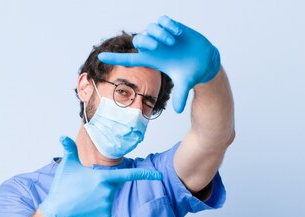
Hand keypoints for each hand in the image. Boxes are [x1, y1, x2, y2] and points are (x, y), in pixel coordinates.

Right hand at [38, 136, 162, 216]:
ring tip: (83, 198)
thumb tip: (62, 136)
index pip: (129, 174)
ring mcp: (107, 204)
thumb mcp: (66, 166)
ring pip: (108, 198)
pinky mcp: (105, 216)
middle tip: (84, 189)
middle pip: (112, 185)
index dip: (145, 174)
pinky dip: (97, 209)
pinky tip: (85, 208)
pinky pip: (105, 209)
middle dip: (101, 185)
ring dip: (98, 197)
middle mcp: (108, 191)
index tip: (160, 175)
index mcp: (103, 177)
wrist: (57, 213)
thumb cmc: (62, 187)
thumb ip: (69, 150)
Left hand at [98, 15, 219, 113]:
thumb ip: (181, 95)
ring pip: (150, 28)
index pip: (129, 60)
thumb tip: (179, 110)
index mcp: (152, 61)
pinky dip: (169, 24)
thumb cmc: (191, 72)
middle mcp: (154, 48)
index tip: (100, 57)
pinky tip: (179, 33)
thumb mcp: (185, 83)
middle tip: (160, 46)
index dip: (115, 59)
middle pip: (138, 41)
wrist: (204, 60)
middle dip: (147, 41)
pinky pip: (163, 20)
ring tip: (173, 40)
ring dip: (160, 33)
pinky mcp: (171, 27)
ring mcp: (162, 37)